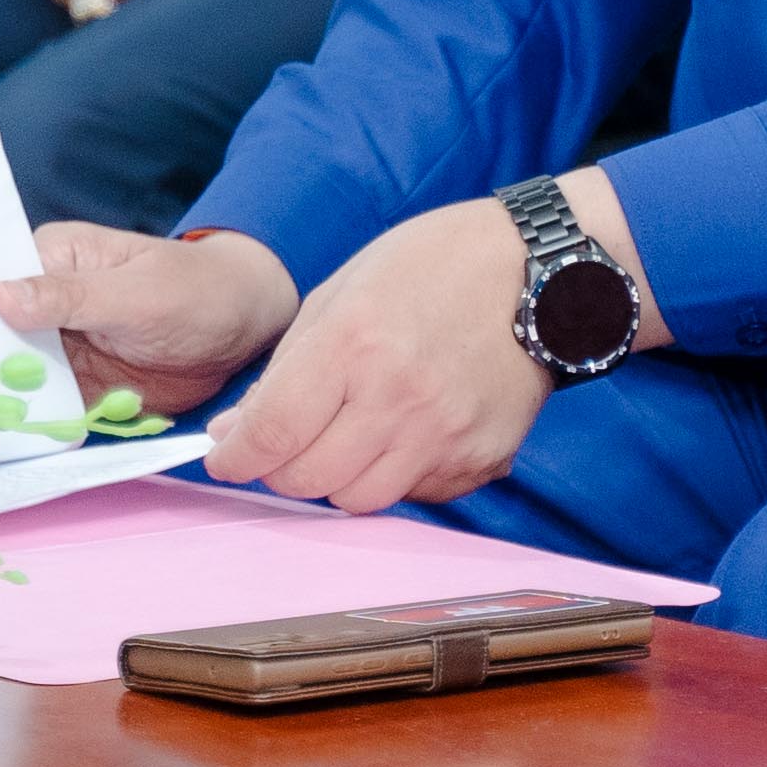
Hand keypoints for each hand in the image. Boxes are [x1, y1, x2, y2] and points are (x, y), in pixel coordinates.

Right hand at [0, 221, 301, 416]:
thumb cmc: (196, 290)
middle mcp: (43, 304)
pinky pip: (43, 408)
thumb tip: (2, 296)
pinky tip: (0, 445)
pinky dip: (27, 425)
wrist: (244, 329)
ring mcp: (57, 349)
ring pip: (9, 378)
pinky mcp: (77, 386)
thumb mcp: (135, 293)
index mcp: (49, 259)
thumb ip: (71, 297)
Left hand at [202, 196, 566, 511]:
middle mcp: (398, 397)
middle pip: (308, 480)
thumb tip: (237, 432)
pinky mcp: (480, 458)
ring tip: (348, 436)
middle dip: (280, 469)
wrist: (542, 272)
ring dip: (337, 478)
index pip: (271, 433)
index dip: (233, 457)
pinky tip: (404, 432)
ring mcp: (444, 435)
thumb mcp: (342, 290)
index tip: (224, 457)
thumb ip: (286, 367)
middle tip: (285, 443)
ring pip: (359, 500)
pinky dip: (395, 475)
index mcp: (353, 343)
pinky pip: (415, 494)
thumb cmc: (435, 266)